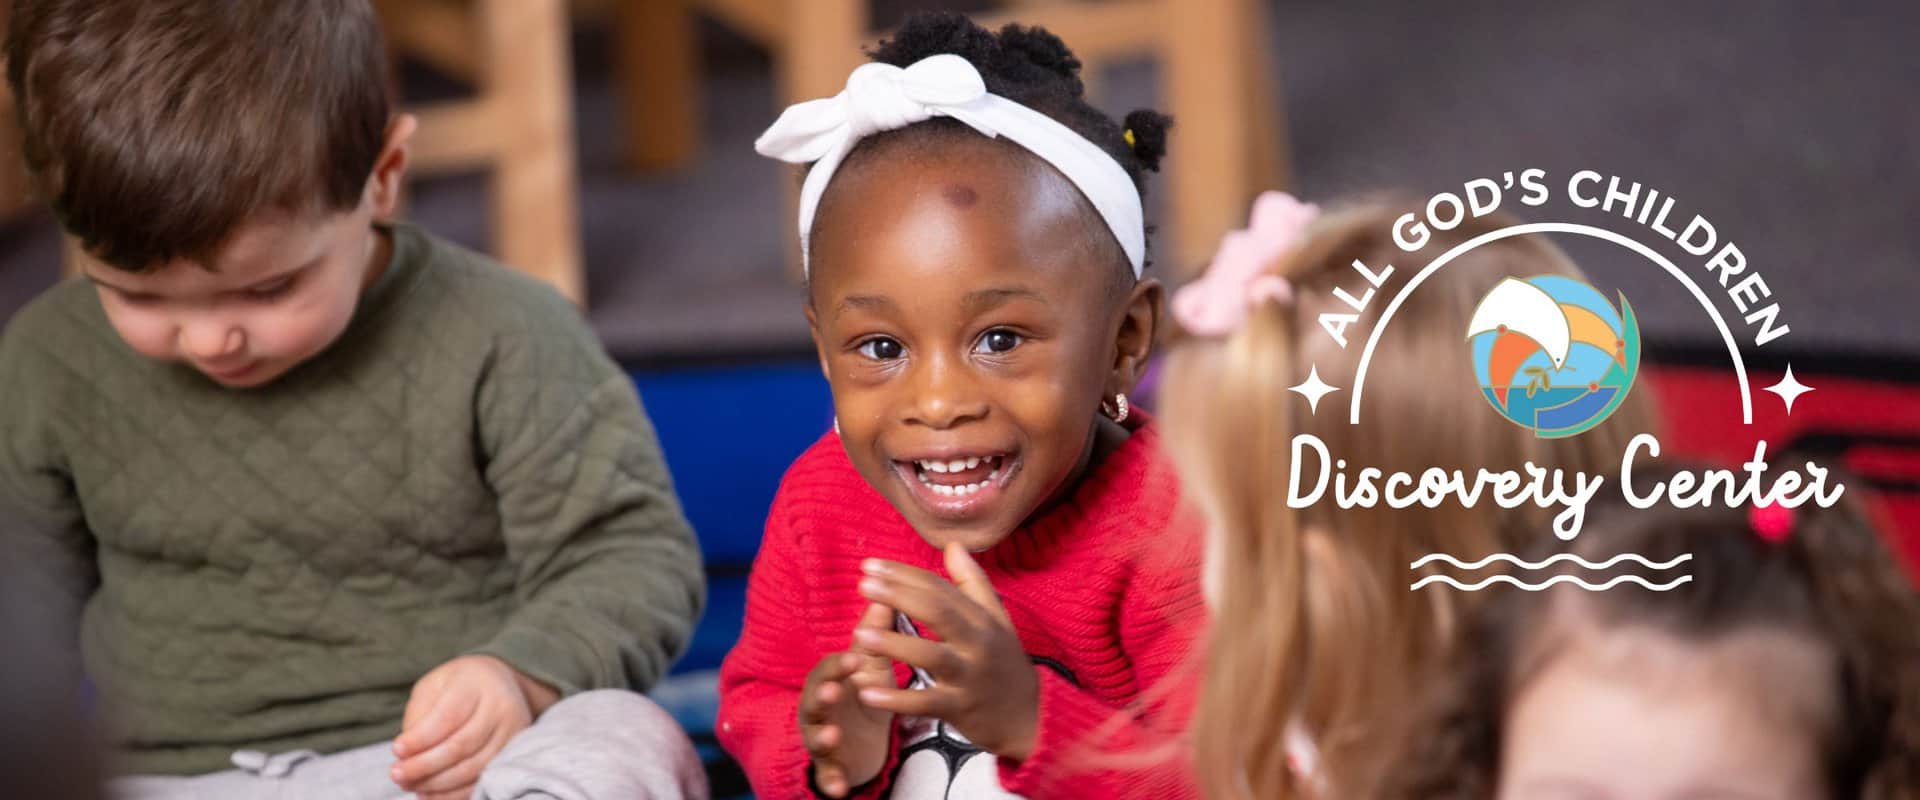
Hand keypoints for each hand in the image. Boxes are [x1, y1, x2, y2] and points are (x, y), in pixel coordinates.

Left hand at [391, 655, 545, 799]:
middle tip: (397, 774)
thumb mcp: (434, 686)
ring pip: (472, 769)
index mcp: (478, 683)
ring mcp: (512, 734)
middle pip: (461, 746)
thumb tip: (407, 755)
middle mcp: (501, 708)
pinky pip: (481, 782)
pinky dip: (452, 794)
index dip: (420, 738)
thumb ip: (419, 715)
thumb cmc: (458, 686)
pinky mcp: (513, 755)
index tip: (396, 750)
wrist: (500, 685)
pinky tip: (429, 794)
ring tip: (409, 785)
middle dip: (424, 765)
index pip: (448, 717)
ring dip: (436, 784)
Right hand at [800, 602, 897, 797]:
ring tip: (833, 734)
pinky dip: (831, 782)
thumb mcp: (870, 668)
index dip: (840, 665)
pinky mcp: (830, 768)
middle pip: (814, 700)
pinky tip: (839, 789)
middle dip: (822, 695)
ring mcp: (822, 739)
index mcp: (831, 681)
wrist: (861, 744)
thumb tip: (884, 592)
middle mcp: (820, 709)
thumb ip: (874, 636)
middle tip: (834, 692)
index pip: (830, 669)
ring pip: (815, 737)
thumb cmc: (864, 697)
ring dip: (822, 736)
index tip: (855, 658)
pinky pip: (827, 777)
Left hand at [854, 543, 1038, 760]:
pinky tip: (867, 693)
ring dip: (894, 644)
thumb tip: (953, 545)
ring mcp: (968, 676)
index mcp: (982, 618)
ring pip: (930, 655)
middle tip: (864, 584)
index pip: (941, 588)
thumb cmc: (1004, 662)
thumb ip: (973, 582)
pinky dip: (896, 699)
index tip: (871, 565)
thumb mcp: (997, 619)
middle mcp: (976, 643)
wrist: (1028, 716)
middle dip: (899, 596)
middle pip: (938, 612)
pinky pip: (925, 702)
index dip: (905, 575)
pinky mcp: (959, 708)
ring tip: (860, 634)